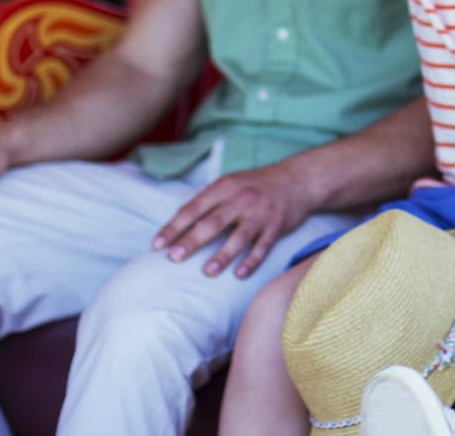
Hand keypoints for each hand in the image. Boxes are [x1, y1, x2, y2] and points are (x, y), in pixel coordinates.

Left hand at [151, 161, 315, 278]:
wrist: (297, 180)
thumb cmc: (255, 186)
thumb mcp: (230, 183)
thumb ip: (206, 201)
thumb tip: (176, 225)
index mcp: (225, 187)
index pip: (193, 208)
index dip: (174, 226)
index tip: (157, 244)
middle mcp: (242, 199)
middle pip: (214, 222)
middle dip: (193, 240)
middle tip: (175, 258)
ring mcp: (261, 213)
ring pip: (239, 236)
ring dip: (223, 255)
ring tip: (207, 272)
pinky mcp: (277, 226)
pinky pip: (263, 246)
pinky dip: (252, 261)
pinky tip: (240, 274)